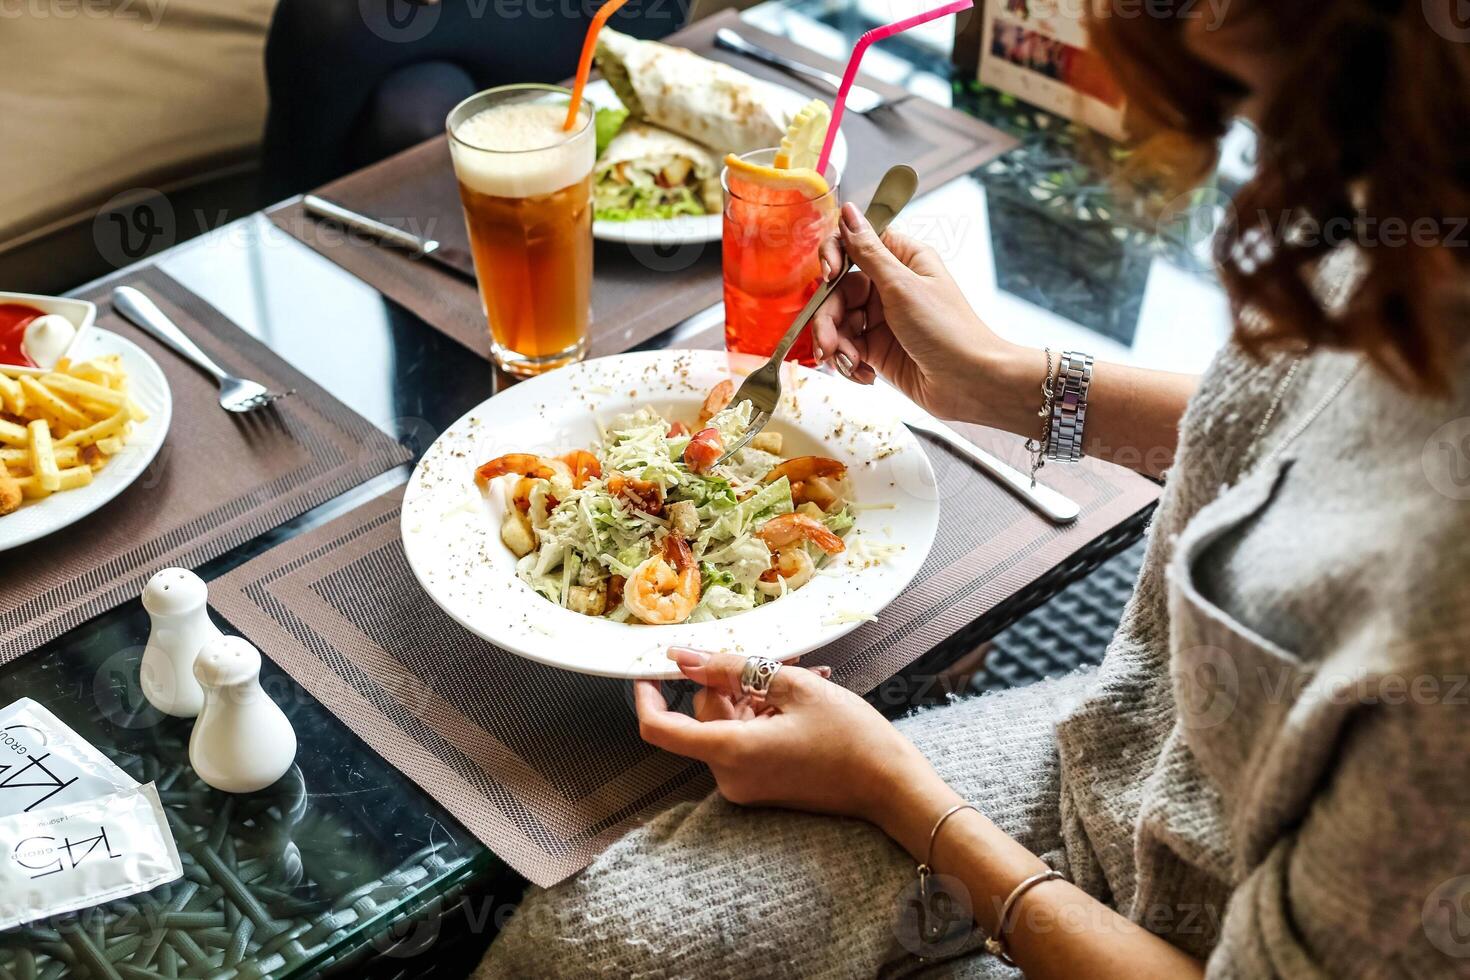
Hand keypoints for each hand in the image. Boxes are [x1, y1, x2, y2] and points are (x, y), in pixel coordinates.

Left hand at [635, 648, 945, 825]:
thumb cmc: (851, 737)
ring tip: (802, 676)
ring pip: (728, 725)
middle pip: (703, 717)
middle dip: (730, 682)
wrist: (891, 788)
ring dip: (755, 695)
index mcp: (731, 751)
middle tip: (774, 660)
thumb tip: (684, 657)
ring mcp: (745, 785)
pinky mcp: (761, 786)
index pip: (659, 728)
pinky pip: (745, 741)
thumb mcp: (794, 686)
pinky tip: (801, 697)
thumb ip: (732, 669)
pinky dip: (764, 715)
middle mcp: (729, 776)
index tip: (651, 667)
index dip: (647, 694)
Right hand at [813, 202, 1031, 425]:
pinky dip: (848, 362)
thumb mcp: (902, 286)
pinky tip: (862, 374)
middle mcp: (889, 286)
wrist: (970, 383)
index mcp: (902, 260)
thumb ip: (868, 251)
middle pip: (837, 291)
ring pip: (837, 323)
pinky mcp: (878, 349)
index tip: (829, 275)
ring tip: (847, 364)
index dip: (834, 257)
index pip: (854, 245)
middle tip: (828, 344)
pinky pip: (847, 348)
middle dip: (827, 319)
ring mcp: (882, 319)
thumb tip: (848, 210)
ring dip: (835, 344)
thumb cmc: (947, 329)